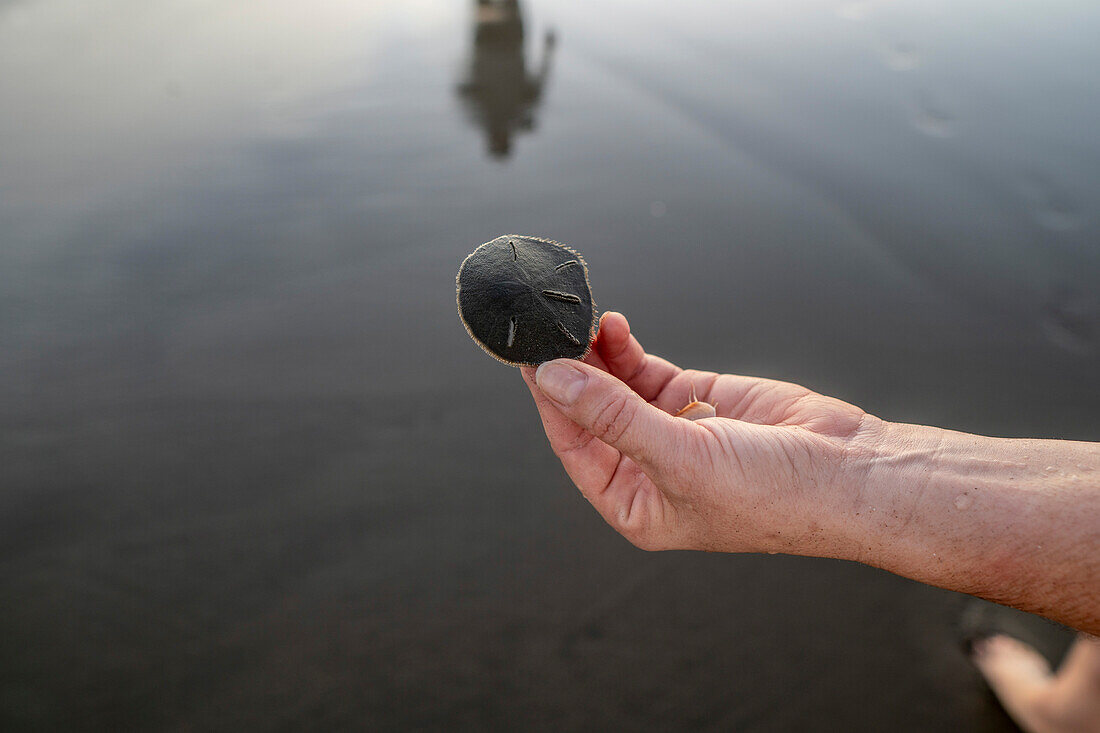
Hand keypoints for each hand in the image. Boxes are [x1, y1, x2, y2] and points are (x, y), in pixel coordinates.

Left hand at [521, 312, 882, 555]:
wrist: (850, 470)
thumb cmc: (773, 493)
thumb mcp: (681, 458)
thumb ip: (614, 416)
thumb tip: (554, 379)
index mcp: (635, 505)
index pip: (575, 446)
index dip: (551, 401)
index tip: (531, 357)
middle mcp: (645, 469)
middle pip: (589, 412)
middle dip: (570, 371)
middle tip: (548, 327)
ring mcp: (669, 431)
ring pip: (613, 386)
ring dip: (594, 354)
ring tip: (578, 317)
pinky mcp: (694, 399)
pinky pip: (645, 371)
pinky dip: (625, 348)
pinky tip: (611, 326)